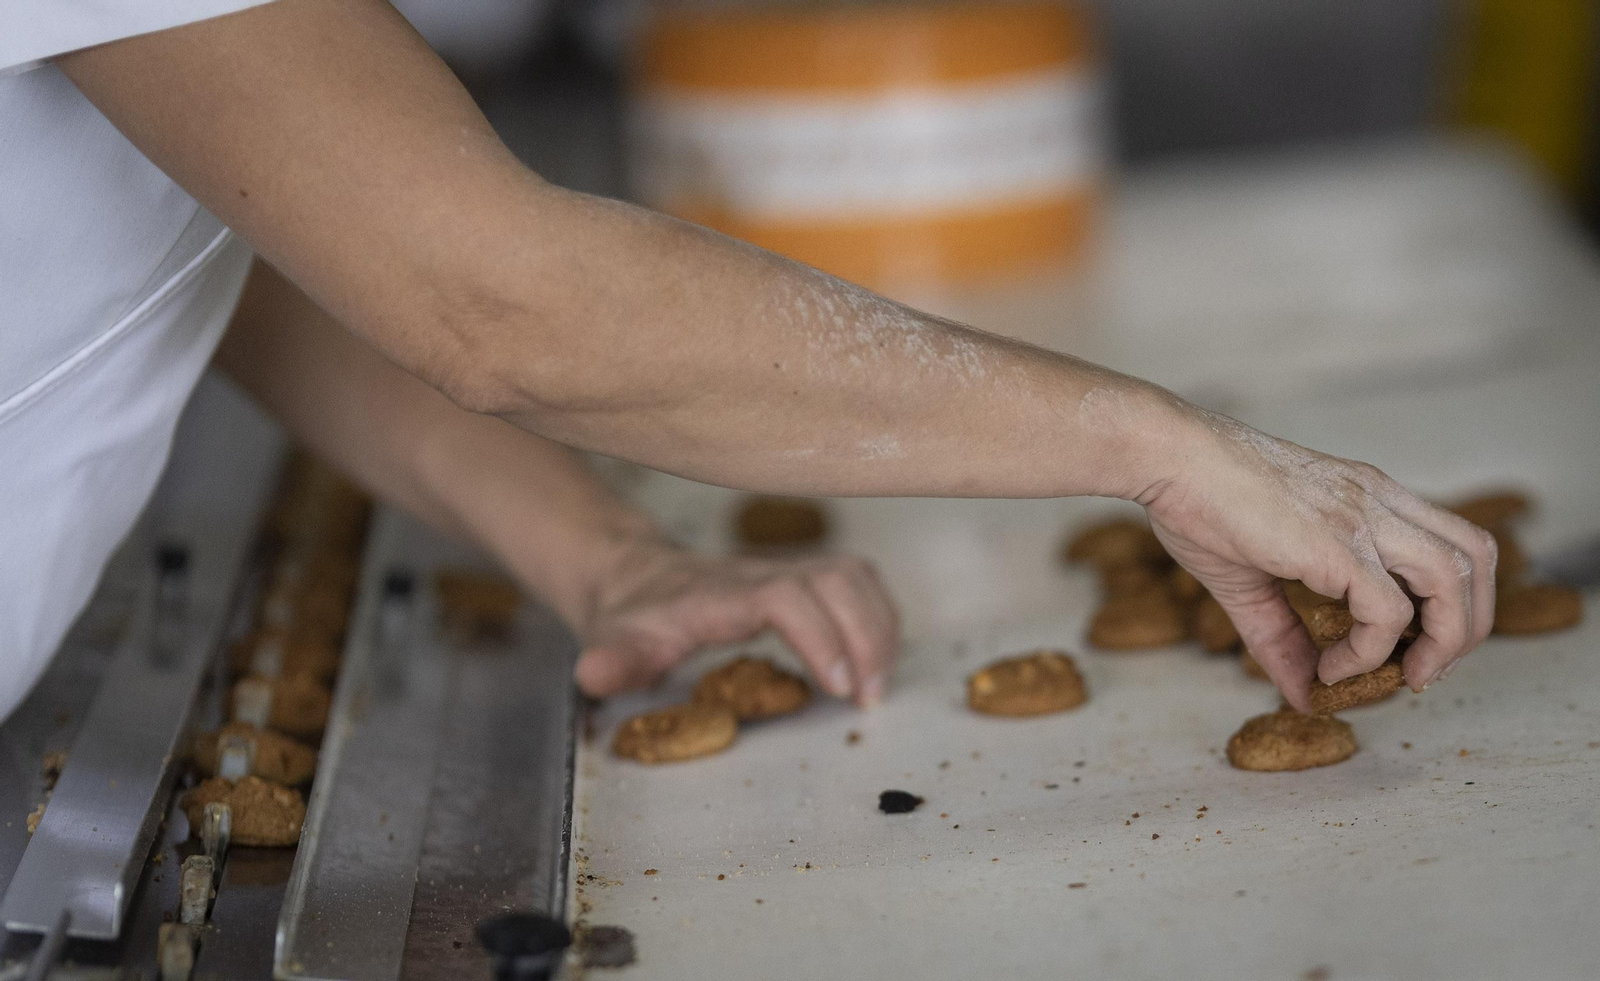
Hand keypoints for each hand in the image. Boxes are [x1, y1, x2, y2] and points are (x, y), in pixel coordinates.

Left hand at [572, 538, 900, 706]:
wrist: (637, 577)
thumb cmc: (634, 618)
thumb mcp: (614, 644)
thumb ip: (611, 661)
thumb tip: (591, 675)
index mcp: (724, 593)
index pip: (786, 596)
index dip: (819, 634)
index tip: (836, 685)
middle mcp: (764, 573)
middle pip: (837, 579)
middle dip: (866, 637)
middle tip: (869, 699)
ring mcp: (788, 570)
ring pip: (856, 575)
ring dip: (880, 629)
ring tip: (878, 686)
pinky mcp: (804, 578)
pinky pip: (858, 583)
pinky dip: (879, 619)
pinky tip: (875, 661)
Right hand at [1142, 410, 1497, 711]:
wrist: (1169, 456)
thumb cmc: (1197, 500)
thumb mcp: (1248, 579)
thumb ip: (1281, 638)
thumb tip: (1301, 696)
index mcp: (1368, 498)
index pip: (1449, 546)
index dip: (1448, 606)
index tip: (1408, 652)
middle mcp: (1379, 502)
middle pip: (1476, 560)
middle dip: (1468, 627)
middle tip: (1425, 670)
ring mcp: (1363, 519)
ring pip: (1455, 581)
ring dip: (1445, 641)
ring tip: (1404, 675)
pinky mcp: (1337, 544)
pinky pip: (1388, 612)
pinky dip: (1371, 651)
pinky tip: (1331, 667)